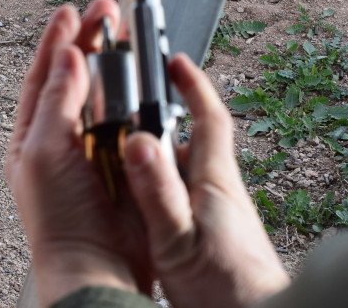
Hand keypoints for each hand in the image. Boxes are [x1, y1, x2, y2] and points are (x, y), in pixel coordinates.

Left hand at [5, 0, 151, 306]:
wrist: (96, 263)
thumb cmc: (60, 219)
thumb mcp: (45, 153)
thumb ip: (56, 103)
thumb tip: (68, 57)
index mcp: (35, 133)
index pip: (44, 75)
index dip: (57, 41)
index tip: (72, 11)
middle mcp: (64, 135)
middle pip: (76, 77)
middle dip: (90, 42)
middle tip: (106, 12)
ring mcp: (96, 145)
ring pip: (105, 94)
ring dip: (115, 64)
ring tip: (124, 35)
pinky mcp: (124, 156)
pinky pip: (130, 118)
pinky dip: (136, 96)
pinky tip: (142, 79)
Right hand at [123, 55, 289, 307]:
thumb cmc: (226, 287)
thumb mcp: (179, 236)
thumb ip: (157, 190)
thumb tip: (138, 143)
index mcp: (212, 178)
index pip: (209, 116)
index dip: (194, 85)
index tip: (176, 62)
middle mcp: (215, 186)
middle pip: (188, 138)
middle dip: (159, 122)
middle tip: (126, 117)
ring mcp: (212, 206)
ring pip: (179, 167)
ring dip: (154, 158)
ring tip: (120, 164)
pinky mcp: (207, 225)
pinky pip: (178, 191)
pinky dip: (157, 186)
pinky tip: (139, 204)